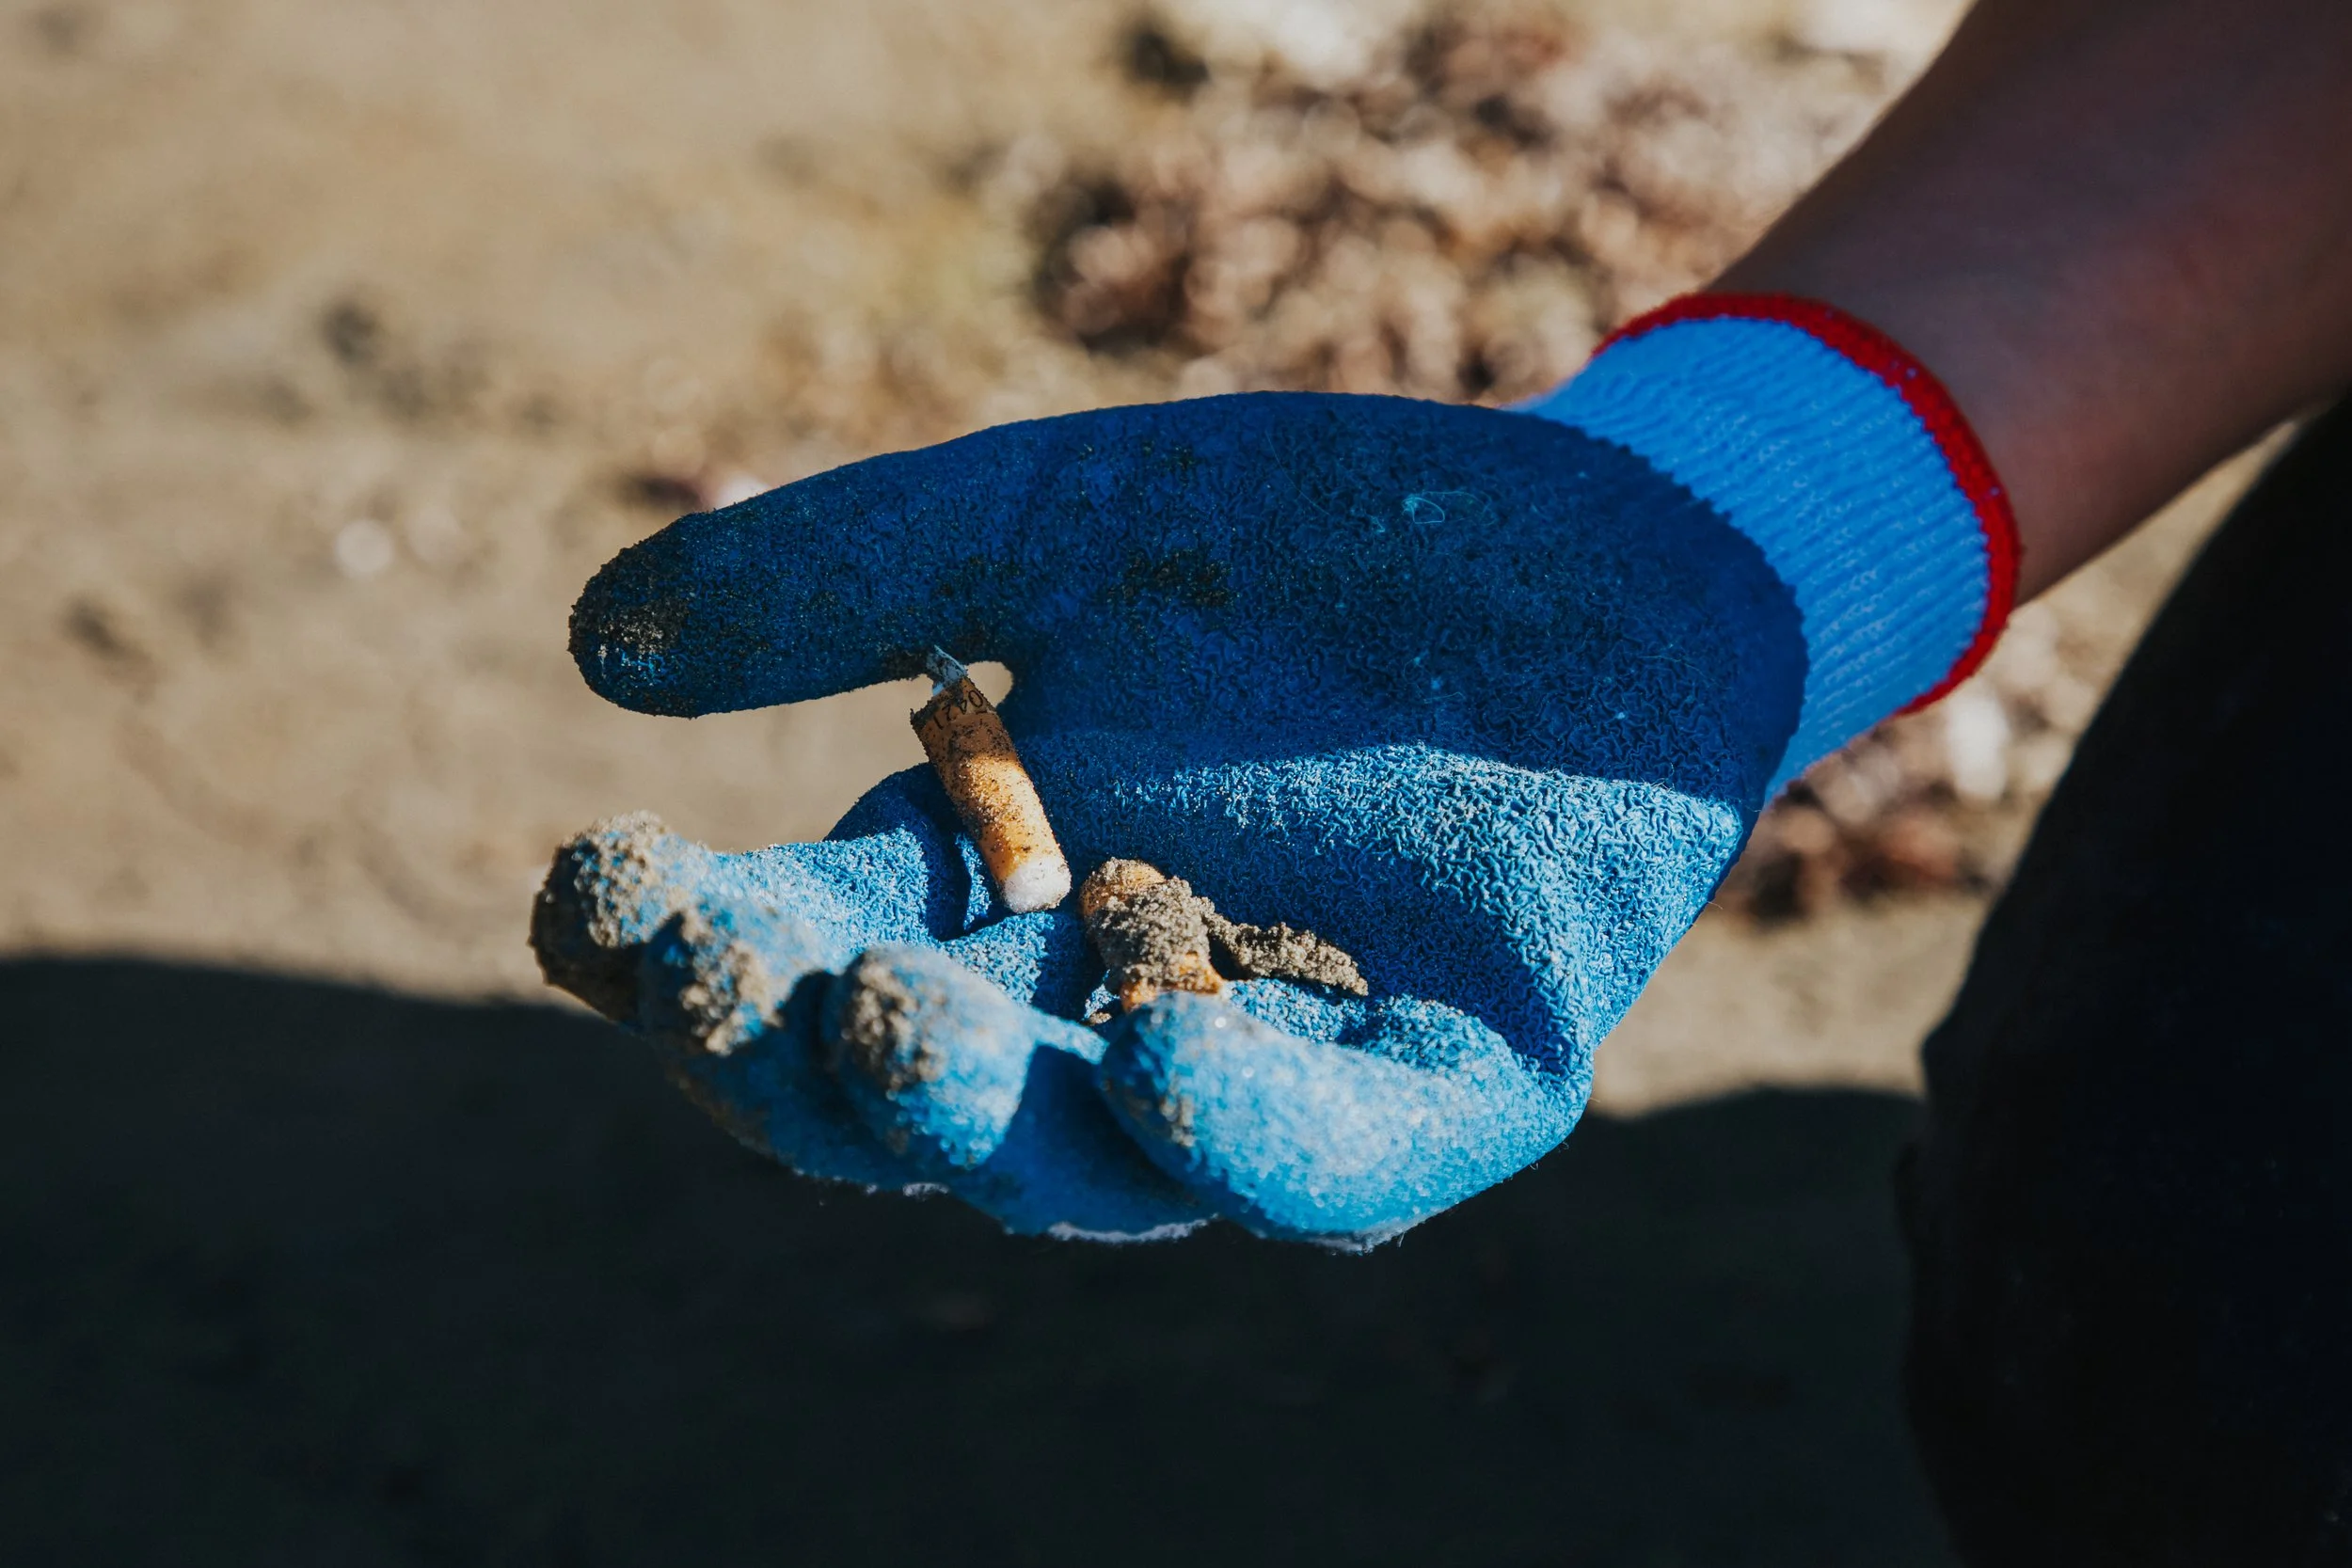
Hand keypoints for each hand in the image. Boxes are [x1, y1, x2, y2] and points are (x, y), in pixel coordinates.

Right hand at [535, 388, 1808, 1245]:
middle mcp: (1108, 1018)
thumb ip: (847, 579)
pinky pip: (1330, 1156)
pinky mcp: (1450, 1092)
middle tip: (718, 961)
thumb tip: (596, 641)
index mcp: (995, 901)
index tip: (590, 887)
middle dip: (800, 1053)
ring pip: (1094, 1161)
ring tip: (881, 1008)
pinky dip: (1235, 1129)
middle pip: (918, 1099)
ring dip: (975, 1106)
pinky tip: (1152, 1050)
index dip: (687, 955)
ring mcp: (1278, 1071)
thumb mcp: (1052, 524)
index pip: (802, 965)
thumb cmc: (1315, 537)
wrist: (1599, 532)